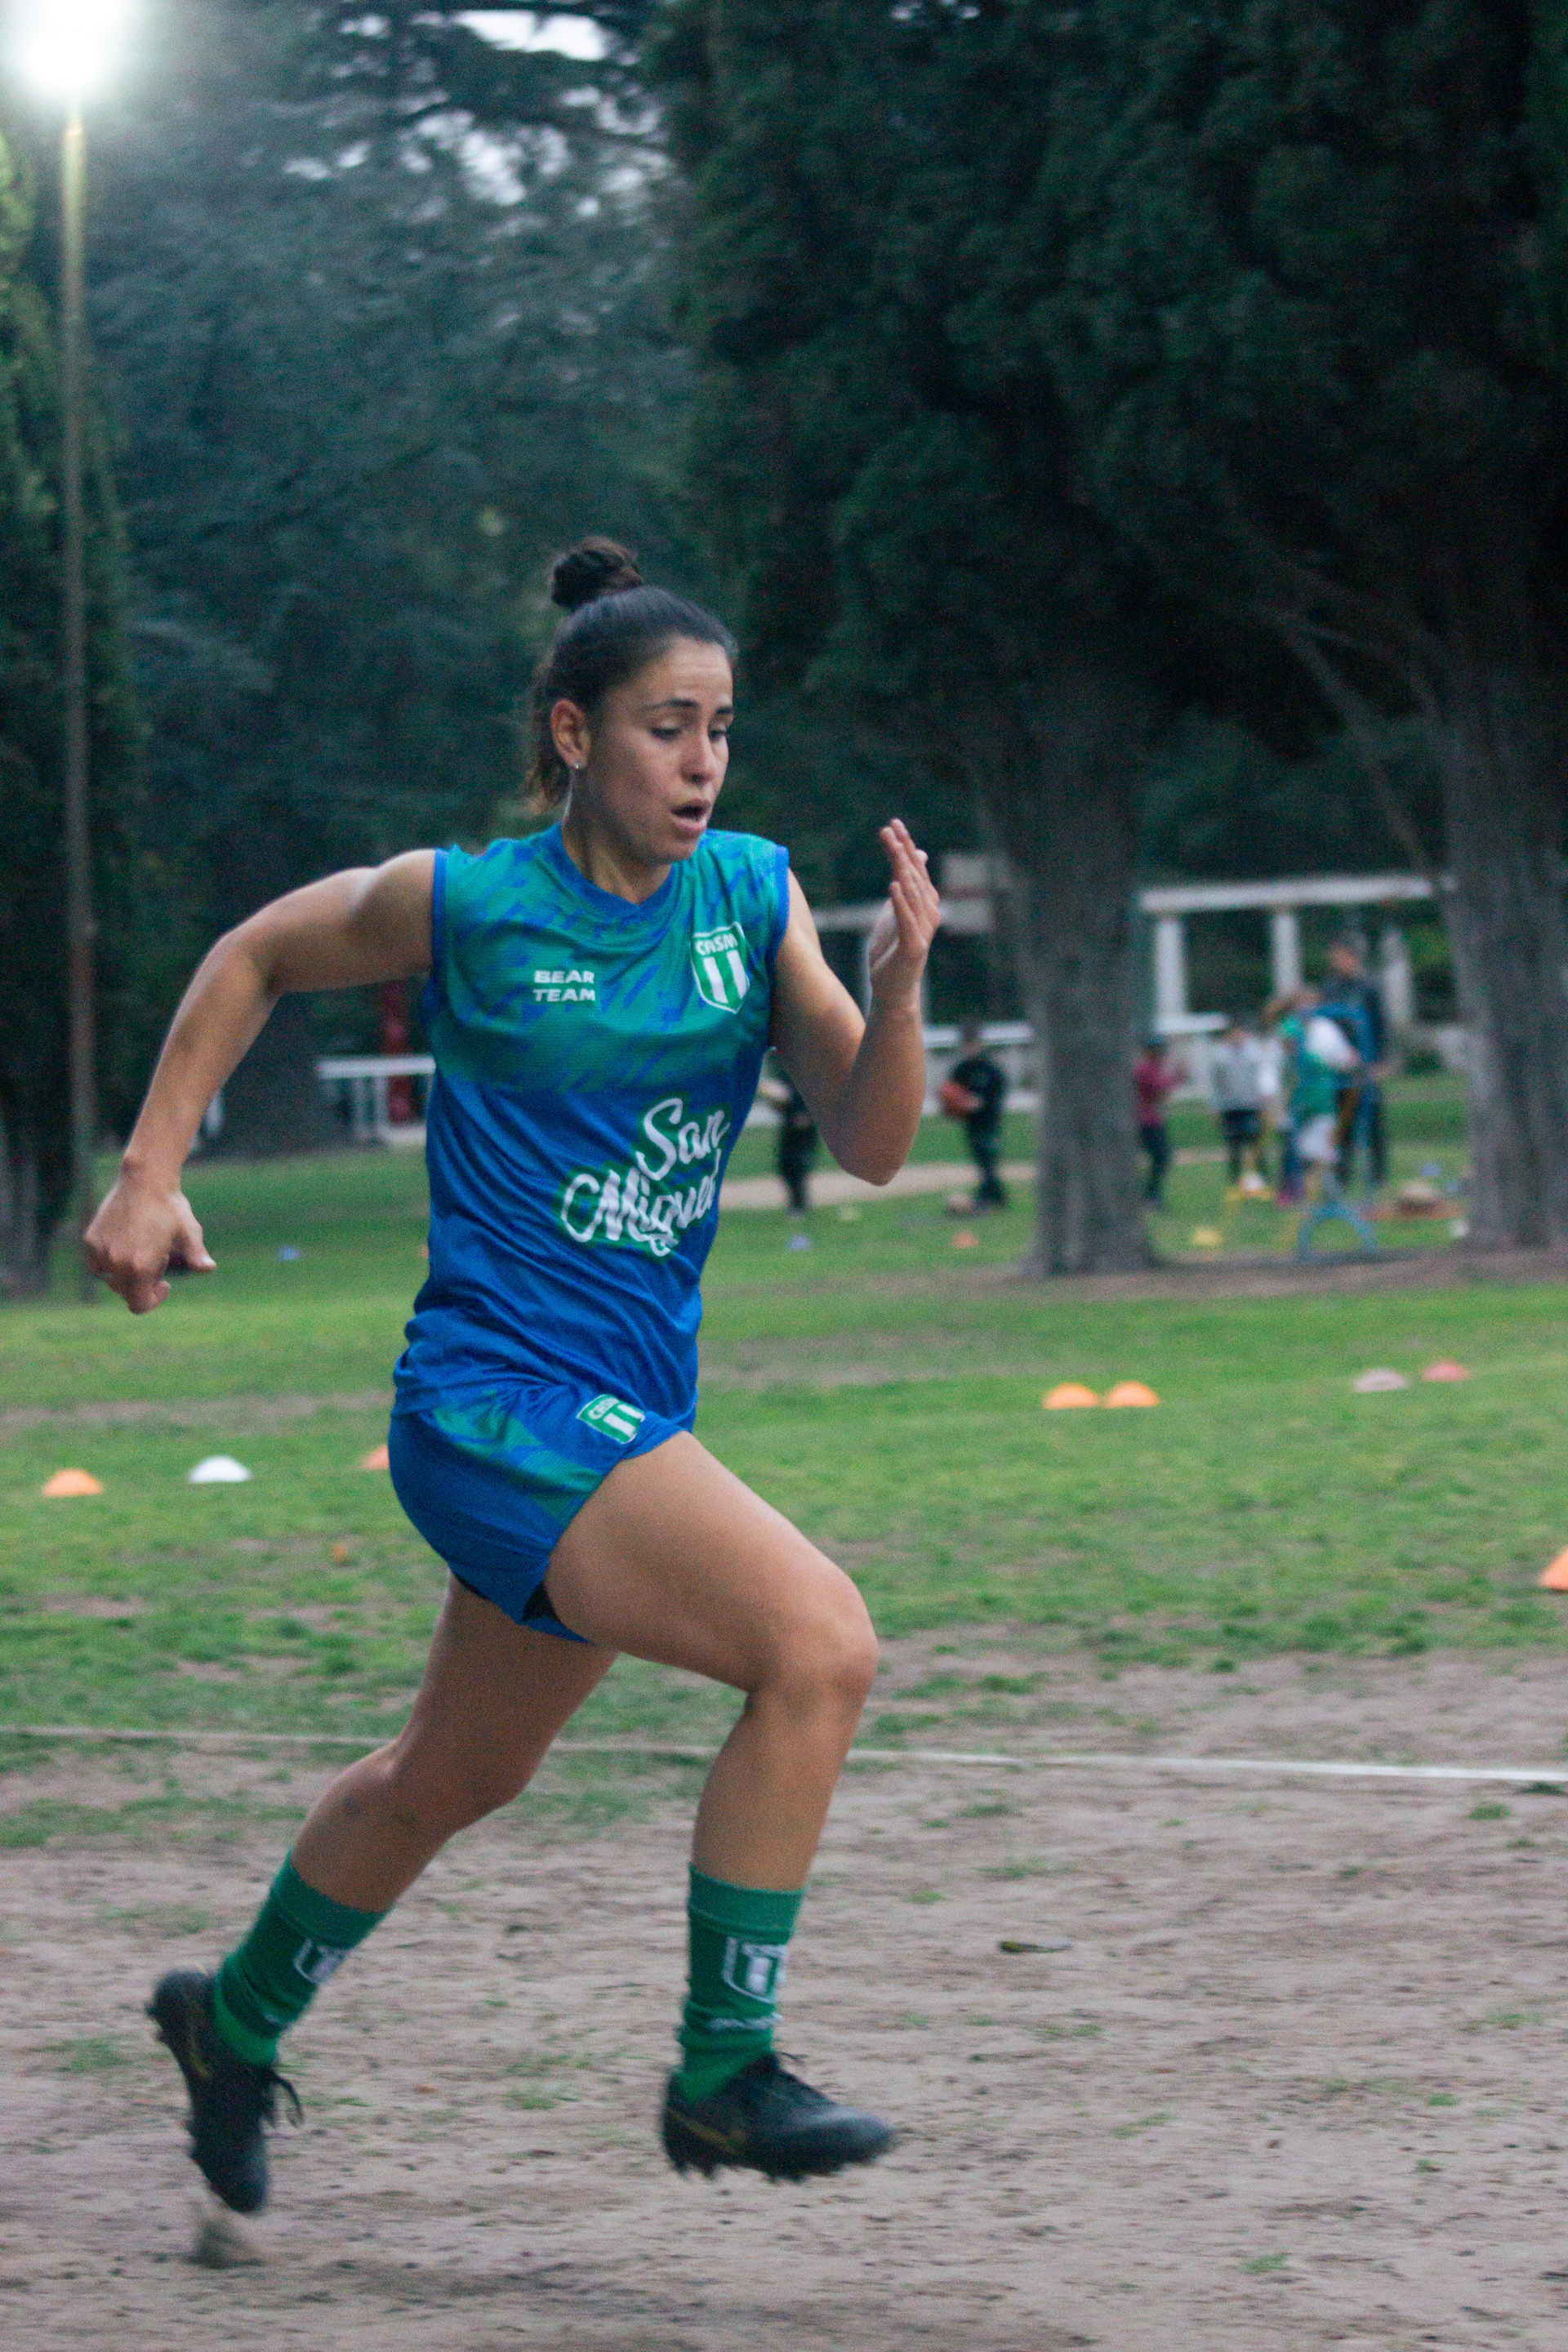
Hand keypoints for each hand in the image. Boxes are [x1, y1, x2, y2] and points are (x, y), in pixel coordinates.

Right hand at [85, 1172, 215, 1313]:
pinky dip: (110, 1261)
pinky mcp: (90, 1240)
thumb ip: (197, 1255)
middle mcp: (117, 1262)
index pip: (139, 1305)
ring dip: (126, 1272)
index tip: (165, 1284)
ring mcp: (101, 1251)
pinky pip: (97, 1264)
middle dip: (143, 1283)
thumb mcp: (189, 1232)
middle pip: (126, 1292)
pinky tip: (126, 1243)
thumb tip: (209, 1268)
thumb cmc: (171, 1207)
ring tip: (143, 1247)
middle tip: (159, 1258)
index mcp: (141, 1267)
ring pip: (111, 1279)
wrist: (144, 1179)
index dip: (153, 1300)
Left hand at [866, 820, 940, 1010]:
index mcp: (924, 903)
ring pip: (913, 893)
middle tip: (888, 828)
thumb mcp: (896, 911)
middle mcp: (928, 913)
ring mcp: (922, 930)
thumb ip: (906, 885)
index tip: (892, 824)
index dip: (905, 845)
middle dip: (901, 850)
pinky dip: (900, 902)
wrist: (893, 990)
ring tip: (892, 848)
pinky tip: (893, 885)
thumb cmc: (893, 951)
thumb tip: (917, 855)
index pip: (915, 868)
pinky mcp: (913, 947)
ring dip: (901, 868)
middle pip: (914, 876)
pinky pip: (906, 920)